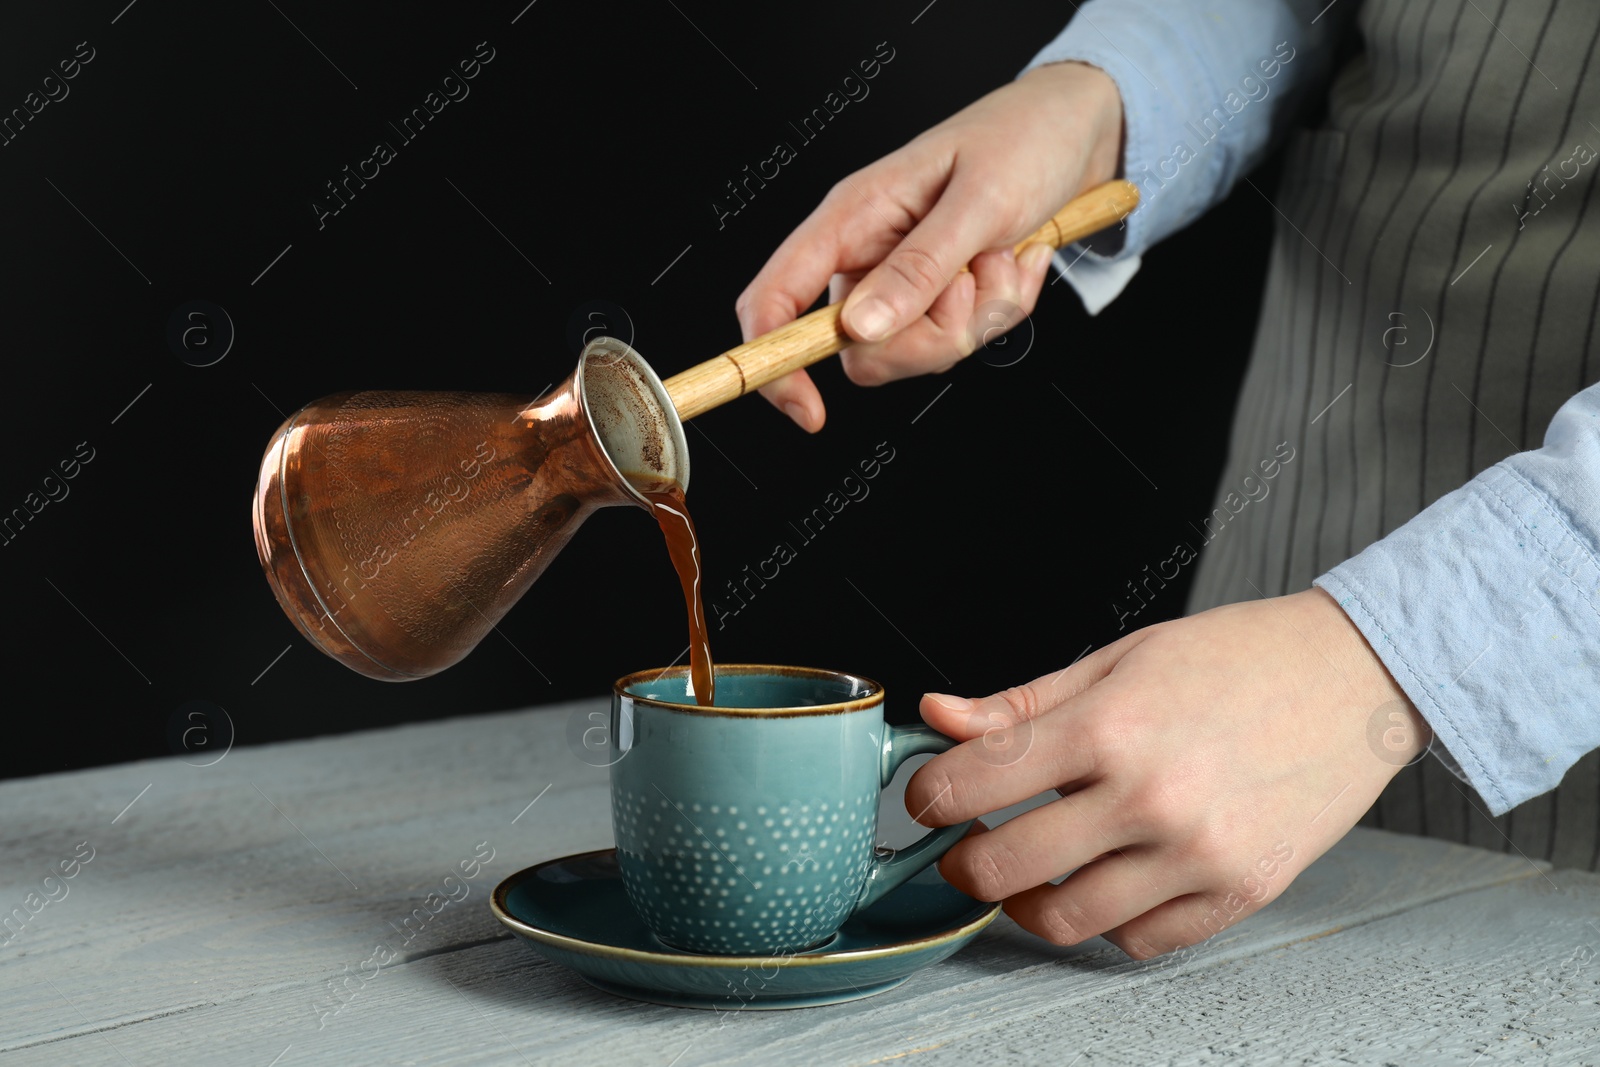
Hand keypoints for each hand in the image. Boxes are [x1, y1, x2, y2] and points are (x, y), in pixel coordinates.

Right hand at [736, 61, 1123, 430]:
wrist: (1079, 129)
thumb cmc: (1021, 139)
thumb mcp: (977, 201)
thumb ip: (918, 268)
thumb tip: (859, 329)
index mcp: (850, 218)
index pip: (775, 298)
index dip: (775, 359)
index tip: (809, 409)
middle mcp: (868, 255)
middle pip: (861, 351)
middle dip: (930, 335)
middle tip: (972, 280)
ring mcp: (903, 281)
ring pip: (918, 351)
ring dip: (979, 315)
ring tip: (1001, 255)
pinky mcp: (942, 297)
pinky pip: (962, 340)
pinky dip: (1002, 309)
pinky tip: (1016, 259)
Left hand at [906, 588, 1431, 958]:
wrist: (1357, 675)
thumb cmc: (1237, 657)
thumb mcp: (1119, 658)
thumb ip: (1022, 702)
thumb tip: (938, 716)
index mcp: (1110, 727)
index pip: (975, 783)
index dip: (931, 796)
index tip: (929, 797)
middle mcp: (1150, 798)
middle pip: (1006, 866)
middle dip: (962, 863)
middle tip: (962, 847)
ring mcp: (1198, 855)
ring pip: (1066, 920)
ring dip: (1025, 904)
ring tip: (1026, 872)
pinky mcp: (1240, 893)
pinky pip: (1141, 940)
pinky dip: (1106, 922)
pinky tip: (1103, 880)